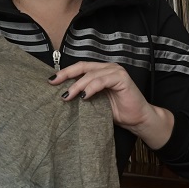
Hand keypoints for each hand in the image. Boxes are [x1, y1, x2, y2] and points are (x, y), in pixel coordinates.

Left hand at [50, 62, 173, 149]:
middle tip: (54, 83)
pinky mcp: (122, 78)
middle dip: (66, 74)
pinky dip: (91, 88)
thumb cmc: (117, 112)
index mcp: (101, 71)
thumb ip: (83, 94)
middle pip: (83, 67)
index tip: (51, 81)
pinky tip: (84, 96)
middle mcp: (108, 68)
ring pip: (91, 74)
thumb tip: (63, 95)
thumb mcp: (95, 102)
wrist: (137, 120)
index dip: (65, 73)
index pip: (80, 68)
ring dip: (77, 85)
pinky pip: (102, 81)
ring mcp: (116, 71)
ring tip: (68, 96)